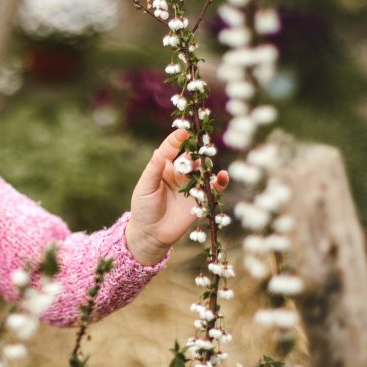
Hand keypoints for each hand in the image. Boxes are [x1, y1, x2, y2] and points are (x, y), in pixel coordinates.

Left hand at [125, 128, 228, 265]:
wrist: (151, 234)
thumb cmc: (144, 209)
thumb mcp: (145, 188)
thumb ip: (154, 169)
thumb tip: (160, 150)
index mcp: (163, 167)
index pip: (171, 149)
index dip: (177, 139)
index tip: (184, 131)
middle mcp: (179, 174)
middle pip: (190, 157)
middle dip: (196, 149)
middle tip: (202, 142)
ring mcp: (190, 186)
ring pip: (202, 170)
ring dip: (207, 164)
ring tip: (209, 161)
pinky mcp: (200, 199)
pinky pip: (213, 188)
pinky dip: (219, 182)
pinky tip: (223, 176)